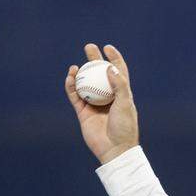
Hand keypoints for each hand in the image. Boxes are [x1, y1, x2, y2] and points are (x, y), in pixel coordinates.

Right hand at [65, 43, 138, 164]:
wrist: (114, 149)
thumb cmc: (125, 127)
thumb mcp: (126, 104)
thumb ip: (120, 86)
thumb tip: (111, 68)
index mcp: (122, 94)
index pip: (118, 72)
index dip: (114, 58)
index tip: (107, 47)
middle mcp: (108, 97)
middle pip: (99, 74)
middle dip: (94, 60)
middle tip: (88, 47)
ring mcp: (95, 104)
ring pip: (85, 83)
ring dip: (80, 73)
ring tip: (75, 65)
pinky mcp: (83, 112)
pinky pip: (75, 96)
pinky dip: (71, 86)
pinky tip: (70, 77)